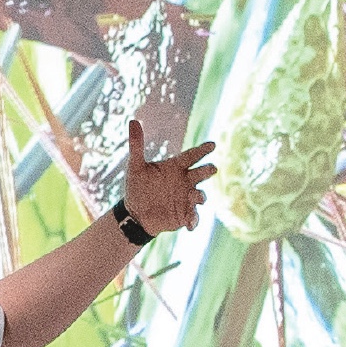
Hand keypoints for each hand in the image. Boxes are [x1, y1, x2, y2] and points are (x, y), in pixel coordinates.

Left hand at [120, 119, 215, 235]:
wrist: (136, 213)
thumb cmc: (137, 188)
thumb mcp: (135, 167)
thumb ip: (136, 145)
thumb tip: (133, 121)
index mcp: (176, 167)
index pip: (191, 156)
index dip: (202, 150)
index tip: (212, 145)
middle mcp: (184, 181)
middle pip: (200, 174)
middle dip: (207, 171)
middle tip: (212, 168)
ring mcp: (186, 198)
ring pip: (199, 195)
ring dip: (200, 196)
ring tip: (197, 197)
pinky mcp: (185, 214)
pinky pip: (193, 217)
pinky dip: (194, 220)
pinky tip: (190, 225)